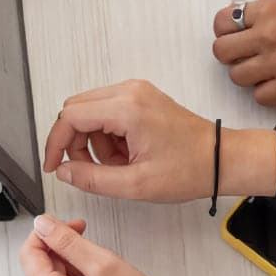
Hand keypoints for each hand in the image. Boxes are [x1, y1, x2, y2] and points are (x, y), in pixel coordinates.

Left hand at [19, 214, 188, 275]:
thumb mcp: (105, 266)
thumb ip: (69, 243)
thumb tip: (43, 225)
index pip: (29, 255)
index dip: (49, 232)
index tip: (74, 226)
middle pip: (41, 269)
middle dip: (64, 250)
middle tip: (95, 247)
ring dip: (74, 267)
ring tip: (104, 272)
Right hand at [45, 80, 216, 201]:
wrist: (221, 158)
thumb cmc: (190, 168)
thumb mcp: (136, 184)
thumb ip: (92, 178)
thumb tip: (64, 171)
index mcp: (127, 108)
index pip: (70, 116)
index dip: (55, 143)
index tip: (54, 166)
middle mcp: (130, 91)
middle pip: (77, 109)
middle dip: (76, 143)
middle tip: (90, 170)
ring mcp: (138, 92)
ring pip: (91, 111)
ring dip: (95, 142)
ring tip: (119, 165)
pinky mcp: (143, 98)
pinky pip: (109, 112)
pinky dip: (109, 136)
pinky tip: (127, 155)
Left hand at [212, 0, 275, 104]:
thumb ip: (269, 13)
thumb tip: (245, 21)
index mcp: (269, 10)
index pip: (223, 22)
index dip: (225, 30)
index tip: (233, 35)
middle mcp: (267, 36)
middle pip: (222, 51)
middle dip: (230, 54)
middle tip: (244, 55)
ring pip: (237, 76)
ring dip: (247, 75)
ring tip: (264, 70)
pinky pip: (259, 96)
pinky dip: (266, 92)